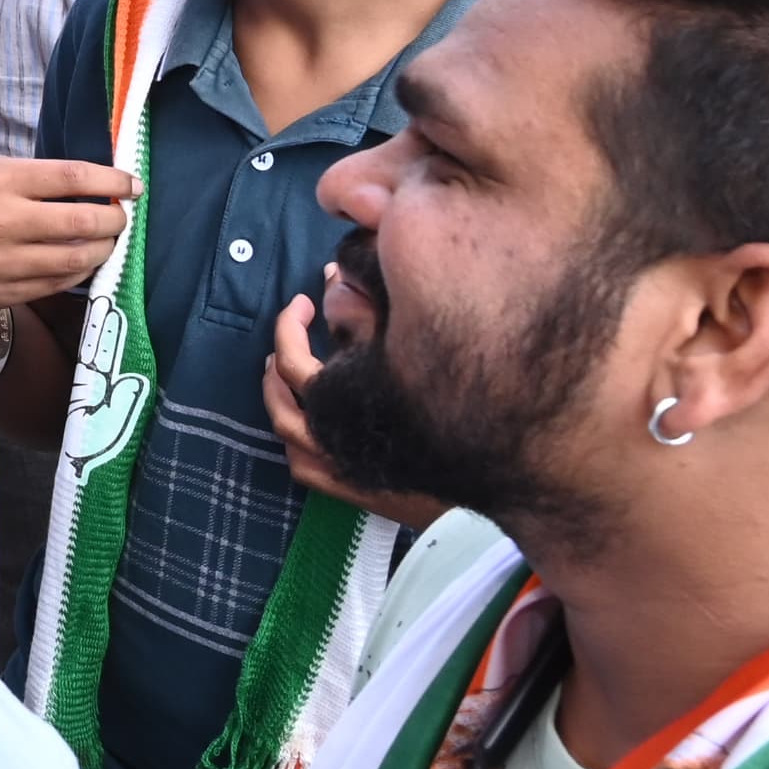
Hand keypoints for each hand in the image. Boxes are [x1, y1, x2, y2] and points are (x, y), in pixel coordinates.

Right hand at [0, 156, 133, 310]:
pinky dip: (76, 272)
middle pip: (82, 222)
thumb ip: (38, 179)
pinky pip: (55, 286)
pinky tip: (80, 261)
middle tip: (122, 217)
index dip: (113, 182)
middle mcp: (0, 222)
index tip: (133, 185)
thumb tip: (97, 189)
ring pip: (75, 260)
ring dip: (102, 250)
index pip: (73, 178)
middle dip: (114, 220)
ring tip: (105, 240)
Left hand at [266, 287, 440, 523]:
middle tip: (292, 330)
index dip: (288, 328)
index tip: (302, 302)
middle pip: (283, 402)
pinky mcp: (354, 491)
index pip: (295, 366)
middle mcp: (338, 443)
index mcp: (351, 408)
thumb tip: (333, 276)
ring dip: (278, 398)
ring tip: (281, 370)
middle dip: (278, 361)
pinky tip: (304, 422)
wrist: (490, 488)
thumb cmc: (458, 414)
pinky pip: (303, 468)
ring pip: (288, 435)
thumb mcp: (412, 354)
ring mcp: (343, 471)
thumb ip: (372, 316)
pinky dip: (294, 442)